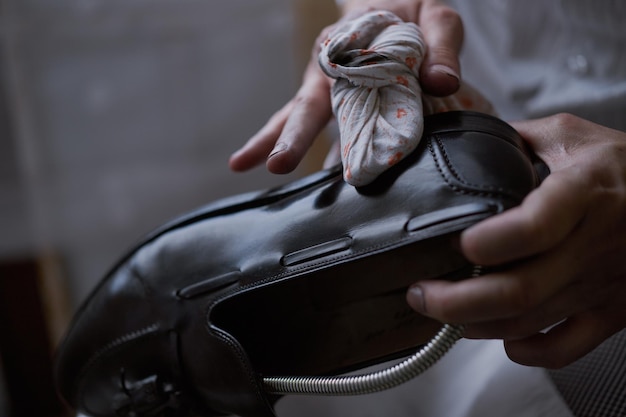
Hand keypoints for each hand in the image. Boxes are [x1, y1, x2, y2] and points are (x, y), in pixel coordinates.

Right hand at [228, 0, 462, 173]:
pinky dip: (319, 153)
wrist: (400, 8)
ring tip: (239, 164)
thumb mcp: (436, 17)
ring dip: (276, 141)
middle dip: (291, 136)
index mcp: (348, 43)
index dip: (328, 105)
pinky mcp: (341, 103)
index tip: (314, 126)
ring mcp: (330, 88)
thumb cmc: (414, 12)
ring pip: (299, 117)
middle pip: (306, 106)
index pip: (334, 80)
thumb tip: (443, 83)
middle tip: (276, 164)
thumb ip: (441, 46)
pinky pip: (327, 131)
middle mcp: (330, 69)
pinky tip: (310, 184)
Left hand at [407, 114, 625, 367]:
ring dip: (477, 325)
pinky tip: (502, 338)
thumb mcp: (571, 136)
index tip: (455, 245)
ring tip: (440, 314)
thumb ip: (516, 140)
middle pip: (520, 290)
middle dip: (457, 301)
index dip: (489, 243)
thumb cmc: (622, 166)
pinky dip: (527, 351)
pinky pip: (567, 348)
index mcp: (583, 193)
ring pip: (531, 322)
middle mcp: (594, 244)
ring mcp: (604, 283)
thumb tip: (462, 146)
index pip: (535, 227)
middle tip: (420, 295)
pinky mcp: (612, 312)